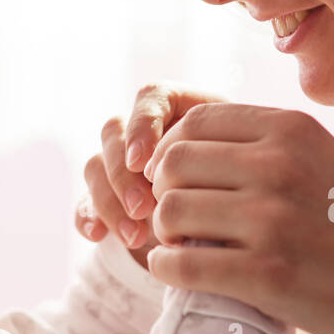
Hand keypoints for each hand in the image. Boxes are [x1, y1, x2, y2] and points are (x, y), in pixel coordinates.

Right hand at [74, 82, 230, 263]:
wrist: (239, 227)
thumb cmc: (250, 189)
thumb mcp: (242, 171)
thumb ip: (219, 165)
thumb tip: (194, 184)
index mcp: (182, 108)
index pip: (149, 97)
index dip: (141, 127)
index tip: (144, 163)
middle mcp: (145, 130)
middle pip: (114, 132)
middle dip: (123, 173)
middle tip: (143, 208)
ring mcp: (123, 164)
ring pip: (95, 165)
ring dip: (108, 200)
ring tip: (135, 236)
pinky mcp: (108, 198)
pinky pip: (84, 201)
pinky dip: (87, 216)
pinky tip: (98, 235)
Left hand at [140, 101, 333, 333]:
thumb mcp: (319, 156)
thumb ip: (262, 144)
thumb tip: (181, 146)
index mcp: (290, 130)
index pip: (195, 121)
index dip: (169, 149)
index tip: (172, 176)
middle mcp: (278, 166)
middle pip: (174, 163)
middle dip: (161, 190)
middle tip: (173, 215)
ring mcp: (272, 220)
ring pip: (171, 211)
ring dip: (163, 230)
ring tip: (178, 243)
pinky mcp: (266, 274)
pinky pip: (183, 263)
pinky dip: (166, 267)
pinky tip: (175, 270)